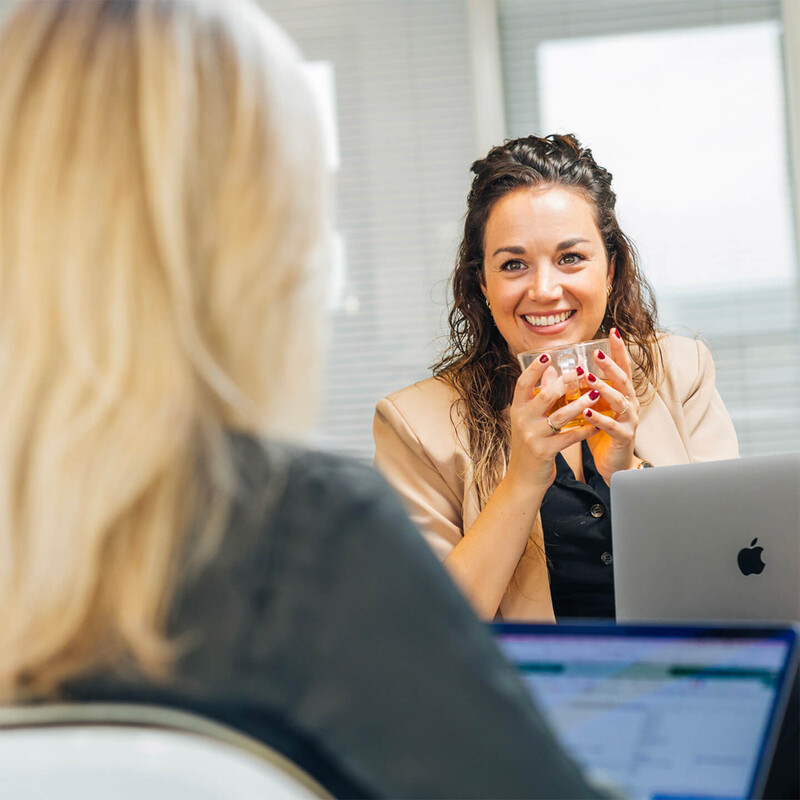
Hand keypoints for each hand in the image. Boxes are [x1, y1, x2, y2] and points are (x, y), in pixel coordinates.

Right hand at [506, 351, 599, 492]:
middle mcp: (522, 421)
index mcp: (517, 410)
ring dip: (580, 404)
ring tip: (596, 395)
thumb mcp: (528, 420)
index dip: (534, 369)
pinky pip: (570, 437)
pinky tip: (597, 424)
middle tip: (582, 371)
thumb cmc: (530, 445)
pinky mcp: (545, 451)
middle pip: (545, 395)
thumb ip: (539, 397)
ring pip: (560, 416)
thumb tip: (552, 372)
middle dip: (565, 382)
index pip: (522, 384)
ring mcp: (533, 436)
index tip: (547, 355)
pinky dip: (585, 429)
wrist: (523, 478)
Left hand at [583, 328, 639, 483]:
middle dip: (611, 365)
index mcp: (622, 394)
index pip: (622, 368)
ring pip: (620, 401)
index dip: (618, 351)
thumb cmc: (601, 432)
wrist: (613, 463)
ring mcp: (629, 420)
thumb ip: (583, 390)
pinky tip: (588, 411)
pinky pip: (612, 426)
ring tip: (589, 379)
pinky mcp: (624, 437)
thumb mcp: (592, 406)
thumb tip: (561, 371)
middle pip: (623, 380)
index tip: (613, 331)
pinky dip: (600, 418)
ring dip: (604, 389)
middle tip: (597, 353)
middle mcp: (630, 403)